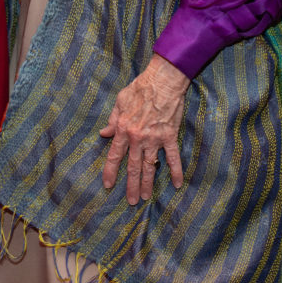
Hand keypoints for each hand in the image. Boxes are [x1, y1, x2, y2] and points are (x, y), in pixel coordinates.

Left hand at [100, 53, 188, 204]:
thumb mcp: (120, 101)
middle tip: (131, 201)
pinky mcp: (169, 136)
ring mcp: (154, 138)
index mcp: (123, 128)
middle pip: (133, 166)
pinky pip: (173, 158)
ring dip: (147, 183)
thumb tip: (104, 133)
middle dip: (131, 185)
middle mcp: (137, 137)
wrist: (162, 80)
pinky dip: (176, 171)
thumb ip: (112, 119)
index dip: (111, 171)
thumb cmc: (139, 88)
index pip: (114, 155)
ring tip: (145, 197)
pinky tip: (177, 184)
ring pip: (150, 166)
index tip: (108, 185)